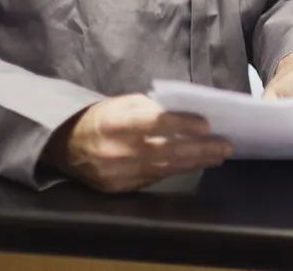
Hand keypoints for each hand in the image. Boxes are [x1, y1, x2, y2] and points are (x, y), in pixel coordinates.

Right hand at [43, 93, 232, 192]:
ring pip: (166, 168)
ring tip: (218, 155)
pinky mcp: (121, 189)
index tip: (207, 124)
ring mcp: (119, 173)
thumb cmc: (101, 119)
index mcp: (115, 123)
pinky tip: (195, 164)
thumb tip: (185, 112)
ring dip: (196, 162)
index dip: (183, 124)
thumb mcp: (120, 104)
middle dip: (200, 148)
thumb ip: (150, 107)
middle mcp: (117, 151)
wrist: (67, 148)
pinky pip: (155, 179)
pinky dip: (178, 170)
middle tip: (226, 145)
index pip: (156, 123)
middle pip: (167, 151)